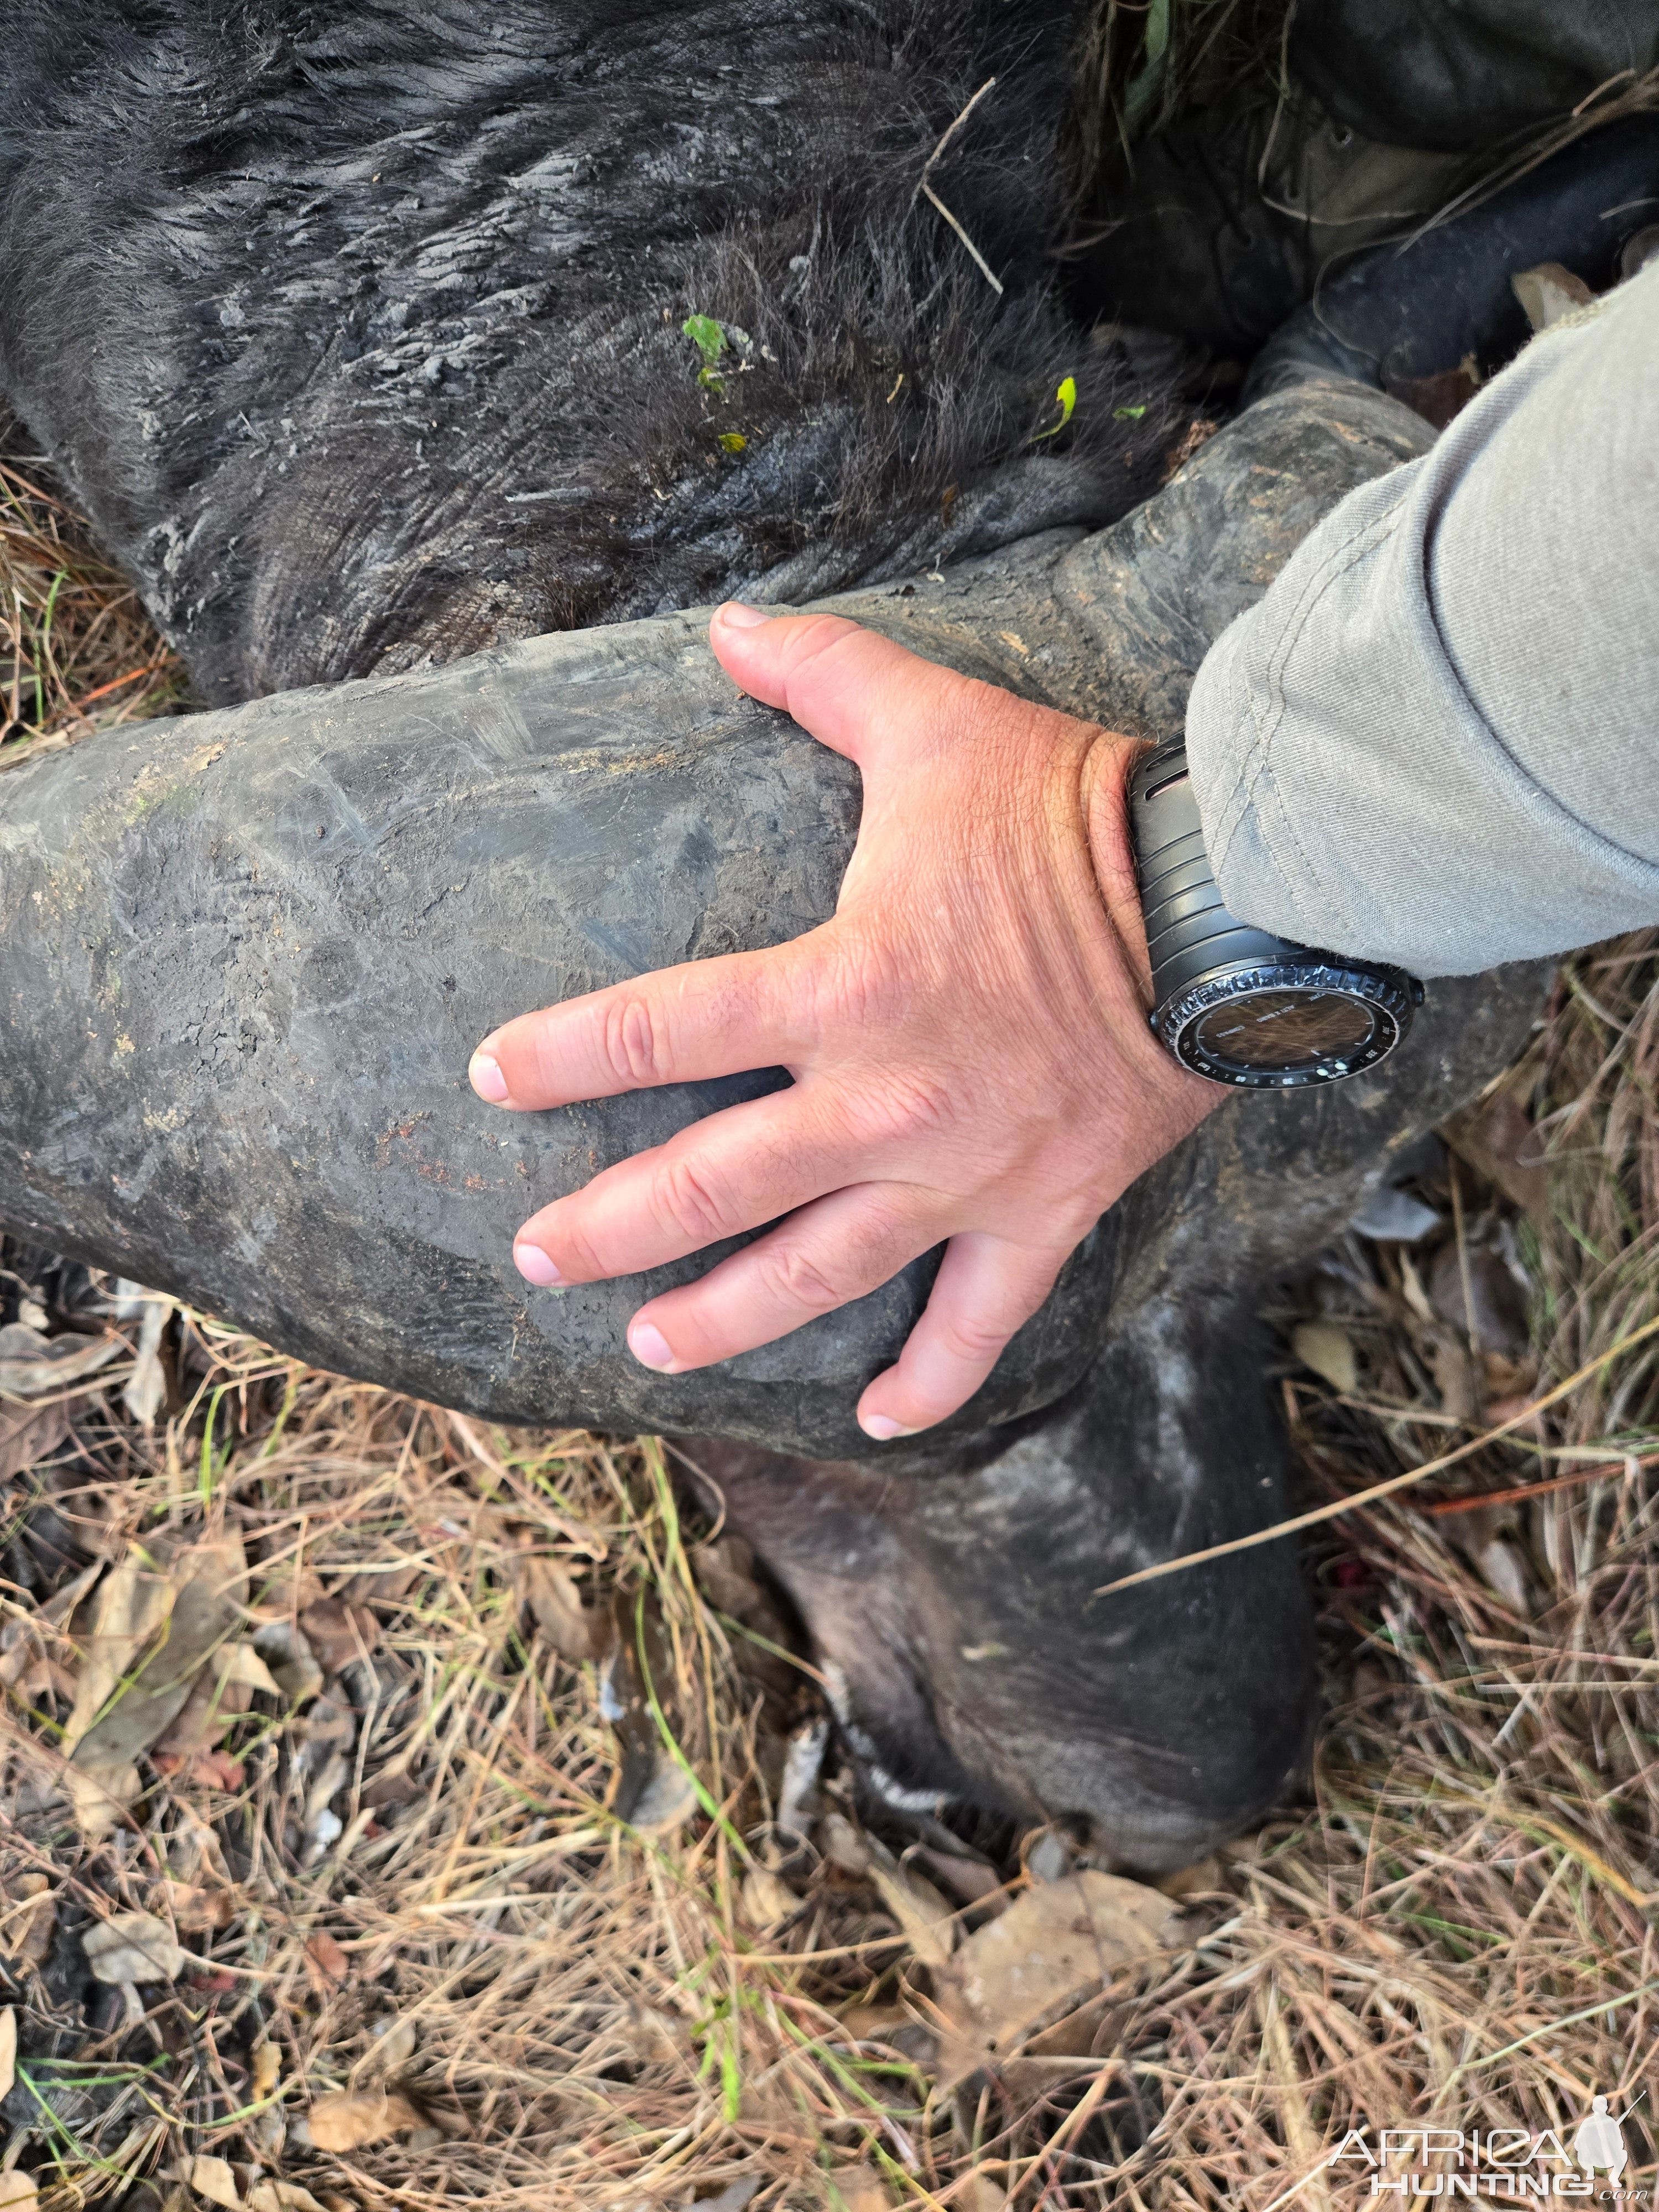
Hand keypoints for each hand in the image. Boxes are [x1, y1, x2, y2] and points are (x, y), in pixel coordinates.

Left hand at [470, 604, 1217, 1437]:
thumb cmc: (1071, 810)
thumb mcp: (936, 719)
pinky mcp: (1040, 1209)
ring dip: (726, 1315)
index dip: (562, 1054)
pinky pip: (981, 1320)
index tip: (490, 1076)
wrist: (1225, 903)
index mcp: (843, 981)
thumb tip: (726, 626)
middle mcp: (884, 1097)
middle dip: (610, 1229)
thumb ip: (820, 672)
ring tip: (649, 1345)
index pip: (663, 1026)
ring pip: (819, 1269)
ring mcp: (961, 1170)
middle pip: (713, 1185)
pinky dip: (933, 1378)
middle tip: (536, 1259)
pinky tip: (879, 1417)